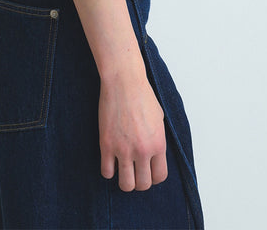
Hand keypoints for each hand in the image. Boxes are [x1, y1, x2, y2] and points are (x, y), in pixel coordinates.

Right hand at [98, 67, 167, 191]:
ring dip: (124, 181)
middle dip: (139, 181)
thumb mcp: (159, 118)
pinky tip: (110, 160)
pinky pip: (106, 172)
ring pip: (125, 185)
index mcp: (158, 144)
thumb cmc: (142, 95)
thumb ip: (158, 140)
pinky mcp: (107, 144)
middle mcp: (143, 150)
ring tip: (122, 169)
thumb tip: (154, 155)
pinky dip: (108, 170)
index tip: (148, 172)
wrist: (123, 81)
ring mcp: (124, 149)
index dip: (153, 177)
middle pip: (143, 185)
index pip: (159, 177)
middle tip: (134, 172)